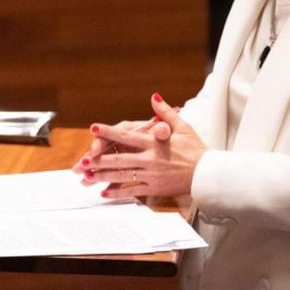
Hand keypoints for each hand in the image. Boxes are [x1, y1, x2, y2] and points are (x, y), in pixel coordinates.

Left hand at [84, 93, 206, 198]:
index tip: (94, 128)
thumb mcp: (182, 127)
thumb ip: (165, 112)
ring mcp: (151, 176)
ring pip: (122, 176)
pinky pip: (132, 191)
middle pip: (119, 159)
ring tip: (86, 177)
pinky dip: (117, 192)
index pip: (126, 136)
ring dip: (102, 177)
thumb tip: (154, 97)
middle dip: (98, 160)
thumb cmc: (196, 150)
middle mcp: (149, 159)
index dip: (109, 132)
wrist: (207, 174)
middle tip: (82, 161)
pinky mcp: (154, 188)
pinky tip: (104, 193)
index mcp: (154, 143)